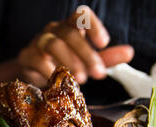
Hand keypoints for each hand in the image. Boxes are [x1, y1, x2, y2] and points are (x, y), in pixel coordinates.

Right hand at [17, 5, 133, 85]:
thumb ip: (105, 58)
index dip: (93, 26)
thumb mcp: (86, 61)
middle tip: (98, 74)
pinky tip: (57, 81)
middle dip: (86, 54)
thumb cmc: (62, 65)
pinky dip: (48, 70)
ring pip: (53, 44)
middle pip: (69, 34)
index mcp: (69, 27)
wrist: (33, 76)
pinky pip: (36, 59)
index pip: (80, 16)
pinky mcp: (26, 56)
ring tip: (81, 80)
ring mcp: (37, 42)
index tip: (104, 43)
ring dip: (69, 62)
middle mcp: (53, 30)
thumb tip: (129, 53)